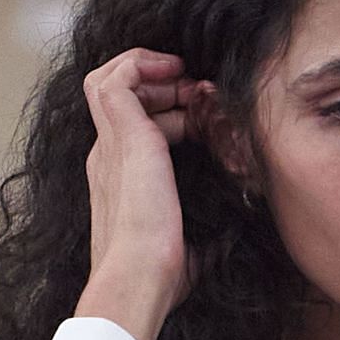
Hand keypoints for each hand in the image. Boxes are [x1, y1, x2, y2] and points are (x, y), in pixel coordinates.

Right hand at [76, 48, 205, 339]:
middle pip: (116, 97)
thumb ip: (206, 232)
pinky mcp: (123, 134)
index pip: (134, 128)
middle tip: (197, 92)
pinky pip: (115, 77)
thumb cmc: (163, 273)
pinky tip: (176, 71)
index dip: (171, 114)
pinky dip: (142, 63)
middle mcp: (107, 155)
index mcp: (118, 179)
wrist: (140, 277)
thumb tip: (232, 236)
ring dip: (146, 67)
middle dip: (159, 84)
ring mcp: (111, 142)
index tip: (205, 120)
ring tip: (183, 74)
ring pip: (108, 79)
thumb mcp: (191, 242)